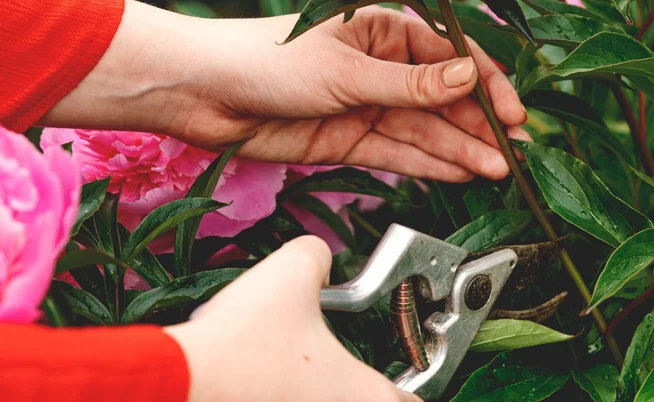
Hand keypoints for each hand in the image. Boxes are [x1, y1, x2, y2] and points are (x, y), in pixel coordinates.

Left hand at [41, 1, 529, 181]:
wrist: (204, 93)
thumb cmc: (266, 59)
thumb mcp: (348, 70)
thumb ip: (412, 84)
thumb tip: (469, 80)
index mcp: (383, 31)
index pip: (450, 59)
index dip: (486, 87)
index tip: (513, 115)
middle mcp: (381, 68)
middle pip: (443, 101)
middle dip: (479, 128)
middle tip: (512, 155)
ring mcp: (366, 105)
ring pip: (425, 131)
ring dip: (461, 151)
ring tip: (496, 172)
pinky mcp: (349, 139)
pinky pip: (399, 153)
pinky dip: (430, 165)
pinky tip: (461, 174)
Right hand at [163, 236, 419, 401]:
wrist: (178, 381)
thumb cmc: (242, 340)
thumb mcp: (288, 273)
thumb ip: (316, 256)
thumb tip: (319, 258)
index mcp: (365, 395)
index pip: (414, 401)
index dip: (412, 383)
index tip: (403, 370)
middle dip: (358, 387)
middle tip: (340, 367)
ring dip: (316, 392)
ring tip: (292, 373)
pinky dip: (278, 396)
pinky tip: (258, 382)